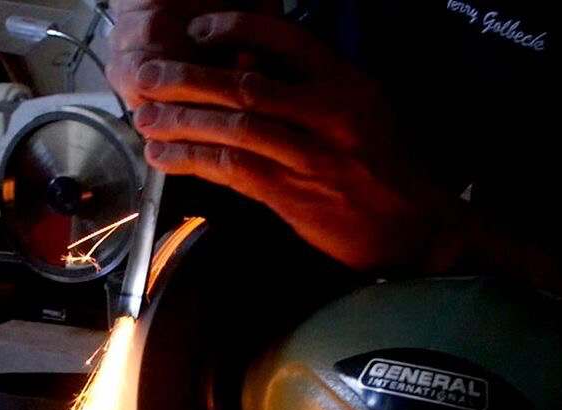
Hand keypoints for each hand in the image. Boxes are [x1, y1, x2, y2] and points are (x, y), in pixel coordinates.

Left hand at [109, 10, 462, 271]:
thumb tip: (250, 76)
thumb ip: (312, 93)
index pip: (282, 39)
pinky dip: (193, 161)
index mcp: (345, 83)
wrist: (417, 227)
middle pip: (243, 84)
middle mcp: (328, 112)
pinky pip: (233, 170)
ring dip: (181, 122)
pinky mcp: (295, 196)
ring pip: (233, 127)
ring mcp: (311, 156)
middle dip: (186, 79)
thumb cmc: (385, 171)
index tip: (195, 34)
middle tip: (146, 78)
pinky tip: (166, 158)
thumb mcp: (361, 113)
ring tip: (144, 119)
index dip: (232, 30)